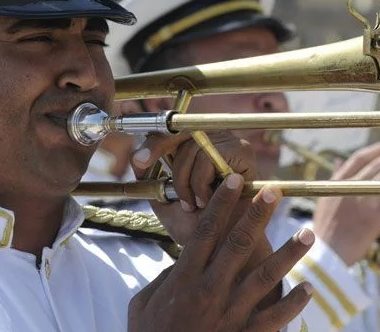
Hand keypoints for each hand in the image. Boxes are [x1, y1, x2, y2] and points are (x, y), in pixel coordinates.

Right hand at [128, 174, 314, 331]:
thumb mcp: (143, 303)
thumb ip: (164, 279)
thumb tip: (180, 262)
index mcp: (184, 277)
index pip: (206, 230)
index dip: (221, 203)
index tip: (235, 180)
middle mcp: (209, 290)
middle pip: (238, 244)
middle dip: (258, 215)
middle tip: (276, 191)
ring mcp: (230, 314)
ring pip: (266, 277)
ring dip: (289, 253)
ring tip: (307, 232)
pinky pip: (275, 318)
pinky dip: (294, 303)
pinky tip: (310, 288)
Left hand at [132, 131, 256, 245]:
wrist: (223, 248)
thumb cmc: (197, 226)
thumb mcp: (165, 201)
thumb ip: (150, 179)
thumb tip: (136, 157)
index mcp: (197, 146)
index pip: (173, 131)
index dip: (154, 142)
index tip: (139, 160)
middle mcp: (215, 139)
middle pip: (181, 131)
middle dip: (162, 153)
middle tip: (160, 180)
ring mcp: (231, 143)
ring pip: (193, 147)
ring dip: (186, 181)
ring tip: (194, 203)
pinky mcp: (243, 152)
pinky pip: (209, 158)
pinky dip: (201, 182)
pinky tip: (208, 200)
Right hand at [311, 140, 379, 265]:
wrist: (325, 254)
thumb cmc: (325, 230)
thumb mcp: (325, 200)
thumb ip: (336, 182)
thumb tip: (339, 162)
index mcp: (336, 183)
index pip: (359, 158)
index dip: (377, 149)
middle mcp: (349, 188)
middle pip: (378, 165)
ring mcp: (361, 203)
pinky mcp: (373, 220)